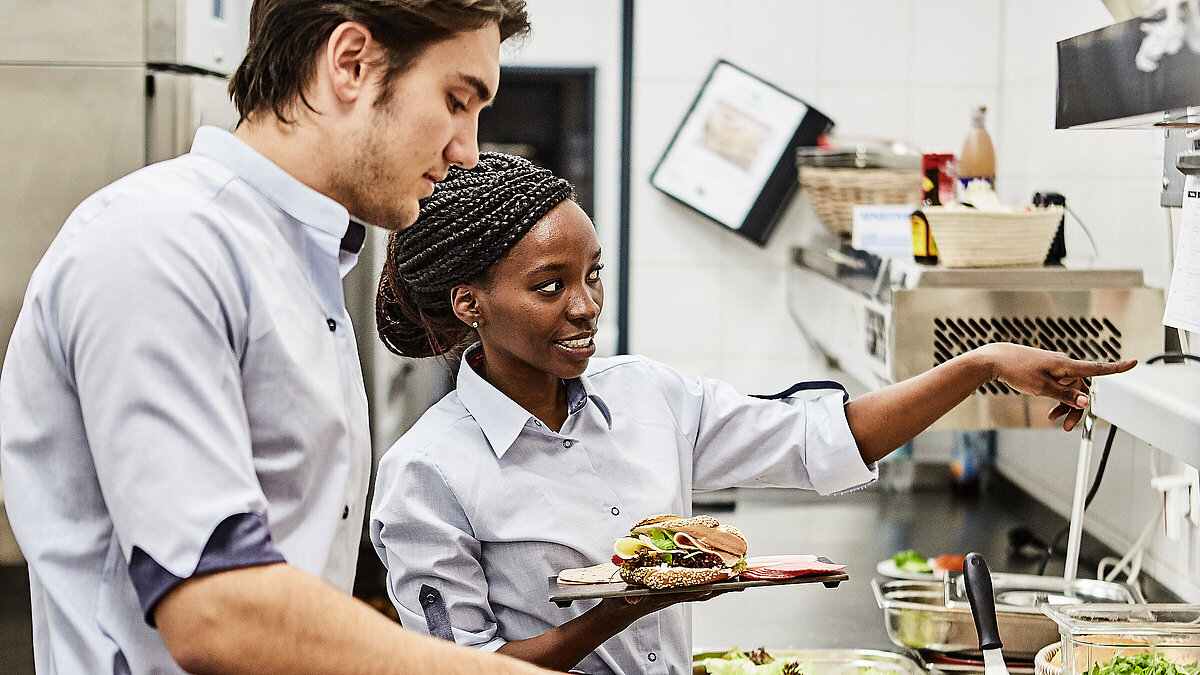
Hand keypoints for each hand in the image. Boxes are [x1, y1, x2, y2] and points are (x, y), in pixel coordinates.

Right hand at [599, 587, 734, 622]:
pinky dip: (706, 578)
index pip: (690, 590)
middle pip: (704, 590)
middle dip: (723, 585)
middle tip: (744, 580)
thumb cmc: (619, 603)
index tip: (724, 582)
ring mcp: (674, 592)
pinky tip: (716, 574)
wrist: (617, 612)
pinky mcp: (671, 589)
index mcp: (663, 595)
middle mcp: (673, 594)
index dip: (708, 586)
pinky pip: (693, 584)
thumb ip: (628, 597)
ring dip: (719, 582)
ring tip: (738, 577)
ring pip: (702, 588)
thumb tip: (632, 599)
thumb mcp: (621, 599)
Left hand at [982, 344, 1135, 430]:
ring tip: (1053, 419)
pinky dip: (1058, 398)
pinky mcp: (1048, 370)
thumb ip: (1065, 395)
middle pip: (1082, 388)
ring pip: (1071, 389)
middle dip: (1078, 408)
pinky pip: (1060, 386)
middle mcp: (1065, 365)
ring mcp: (1056, 368)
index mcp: (1067, 365)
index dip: (1116, 368)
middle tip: (1068, 427)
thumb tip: (1086, 401)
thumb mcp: (1042, 388)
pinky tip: (1049, 411)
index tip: (1133, 363)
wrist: (996, 360)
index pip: (1097, 368)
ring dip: (1066, 406)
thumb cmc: (1017, 369)